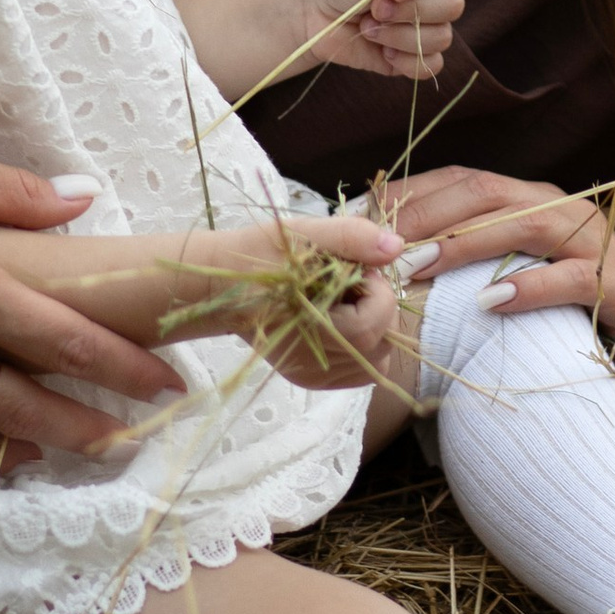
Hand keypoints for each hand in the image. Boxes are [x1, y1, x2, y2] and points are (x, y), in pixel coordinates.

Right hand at [135, 212, 404, 388]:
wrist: (219, 286)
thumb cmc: (258, 255)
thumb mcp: (303, 234)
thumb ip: (349, 237)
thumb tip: (395, 247)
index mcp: (311, 331)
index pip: (374, 321)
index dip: (375, 289)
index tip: (353, 268)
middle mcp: (314, 365)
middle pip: (382, 342)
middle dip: (377, 306)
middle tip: (346, 282)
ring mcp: (315, 377)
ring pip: (378, 360)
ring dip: (374, 326)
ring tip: (342, 302)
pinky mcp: (314, 380)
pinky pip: (360, 369)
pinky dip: (362, 344)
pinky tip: (337, 320)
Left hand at [289, 0, 465, 80]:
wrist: (309, 13)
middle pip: (451, 7)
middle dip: (407, 11)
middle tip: (373, 7)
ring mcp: (424, 25)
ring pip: (441, 38)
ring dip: (399, 36)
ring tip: (368, 26)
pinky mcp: (411, 54)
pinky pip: (430, 66)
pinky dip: (407, 61)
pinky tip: (382, 50)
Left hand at [374, 164, 614, 422]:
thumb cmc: (577, 318)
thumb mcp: (516, 283)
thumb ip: (470, 264)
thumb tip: (393, 259)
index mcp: (533, 201)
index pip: (460, 180)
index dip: (409, 195)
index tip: (360, 223)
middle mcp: (563, 209)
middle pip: (485, 192)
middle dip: (425, 216)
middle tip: (378, 249)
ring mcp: (595, 244)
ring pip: (522, 224)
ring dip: (463, 244)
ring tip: (416, 267)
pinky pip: (571, 278)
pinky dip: (528, 287)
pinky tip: (490, 303)